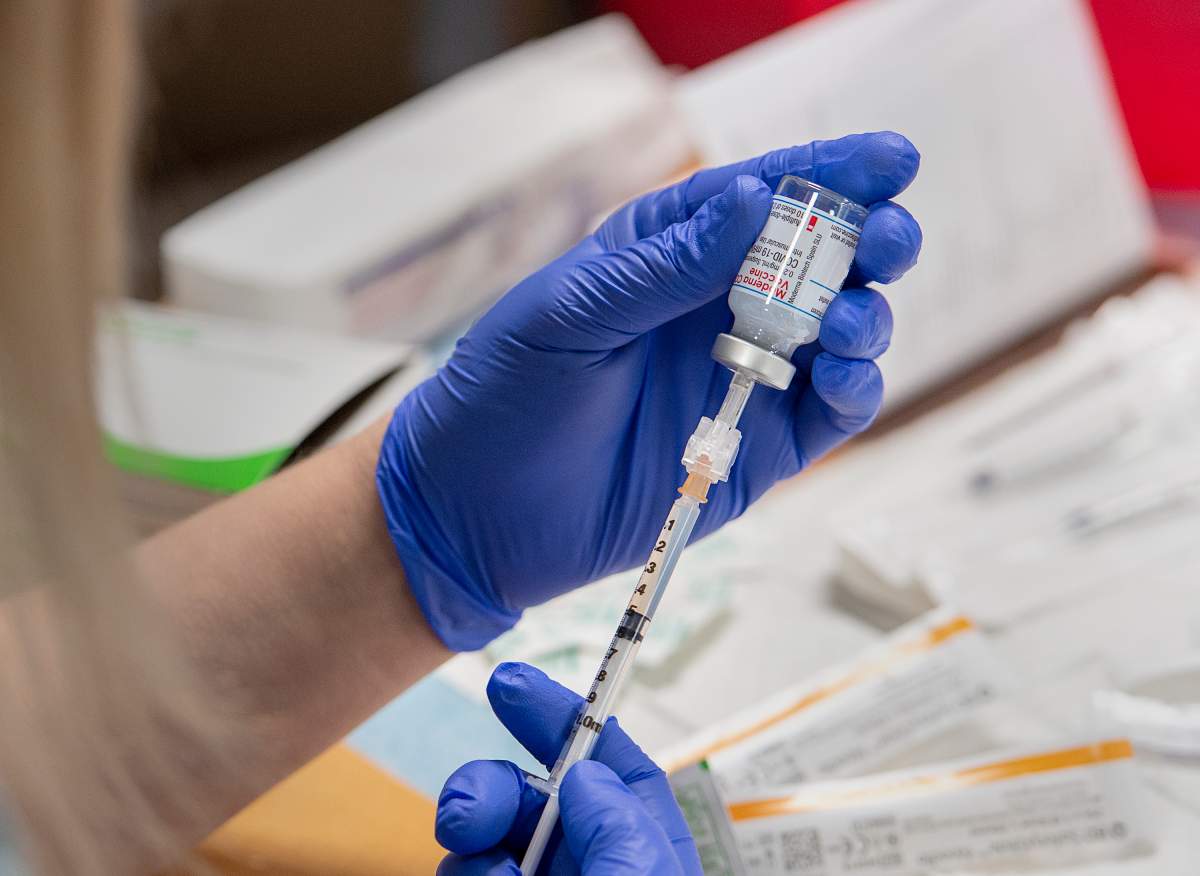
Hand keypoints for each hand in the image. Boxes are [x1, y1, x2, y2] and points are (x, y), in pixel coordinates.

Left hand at [378, 132, 922, 648]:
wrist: (477, 513)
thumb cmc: (505, 393)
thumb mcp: (571, 313)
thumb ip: (666, 264)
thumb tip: (758, 200)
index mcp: (668, 254)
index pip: (762, 198)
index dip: (831, 172)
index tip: (893, 159)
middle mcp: (717, 308)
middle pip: (819, 260)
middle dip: (868, 240)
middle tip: (890, 239)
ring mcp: (743, 378)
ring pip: (838, 333)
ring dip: (866, 316)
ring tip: (850, 320)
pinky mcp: (758, 448)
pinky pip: (827, 412)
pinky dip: (854, 390)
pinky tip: (842, 377)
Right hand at [434, 662, 699, 874]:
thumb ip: (621, 827)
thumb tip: (585, 775)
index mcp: (643, 849)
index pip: (609, 762)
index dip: (563, 716)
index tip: (512, 684)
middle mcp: (588, 863)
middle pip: (530, 793)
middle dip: (488, 783)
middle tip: (465, 811)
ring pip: (486, 833)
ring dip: (472, 836)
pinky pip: (464, 873)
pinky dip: (464, 874)